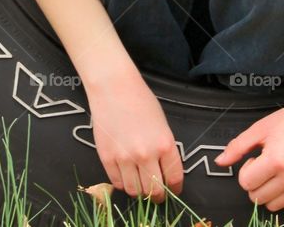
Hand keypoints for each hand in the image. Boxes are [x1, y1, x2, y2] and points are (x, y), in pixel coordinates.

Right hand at [85, 75, 182, 203]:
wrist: (114, 88)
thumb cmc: (140, 99)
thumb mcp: (162, 123)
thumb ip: (164, 148)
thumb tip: (165, 168)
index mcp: (164, 144)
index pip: (174, 178)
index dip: (175, 188)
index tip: (174, 189)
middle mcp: (146, 154)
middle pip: (154, 190)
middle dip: (158, 196)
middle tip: (157, 195)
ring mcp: (125, 158)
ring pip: (135, 191)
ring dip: (140, 192)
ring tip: (141, 186)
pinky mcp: (107, 158)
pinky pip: (118, 183)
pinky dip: (124, 184)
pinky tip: (127, 177)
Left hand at [213, 95, 283, 211]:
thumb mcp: (261, 128)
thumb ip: (238, 146)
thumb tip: (220, 161)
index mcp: (275, 159)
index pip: (246, 183)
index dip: (246, 170)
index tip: (254, 160)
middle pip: (257, 197)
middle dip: (255, 182)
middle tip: (263, 166)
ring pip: (272, 206)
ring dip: (268, 192)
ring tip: (274, 172)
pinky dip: (283, 197)